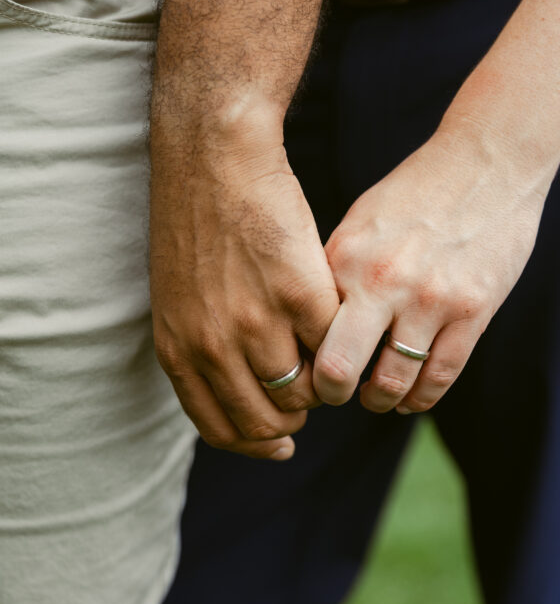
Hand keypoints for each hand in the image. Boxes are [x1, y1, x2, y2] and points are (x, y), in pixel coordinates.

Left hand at [149, 122, 338, 459]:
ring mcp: (258, 322)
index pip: (220, 428)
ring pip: (305, 389)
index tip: (282, 446)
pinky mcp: (299, 294)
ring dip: (321, 383)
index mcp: (181, 350)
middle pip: (267, 419)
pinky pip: (332, 343)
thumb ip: (197, 346)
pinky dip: (339, 342)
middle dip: (293, 418)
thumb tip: (230, 388)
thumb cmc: (194, 221)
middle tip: (310, 397)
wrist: (214, 158)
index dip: (255, 445)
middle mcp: (215, 346)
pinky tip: (338, 324)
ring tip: (326, 357)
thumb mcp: (177, 297)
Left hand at [313, 121, 551, 413]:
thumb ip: (336, 271)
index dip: (301, 360)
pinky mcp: (473, 312)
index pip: (307, 332)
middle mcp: (382, 282)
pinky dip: (420, 398)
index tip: (305, 369)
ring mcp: (430, 300)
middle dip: (331, 393)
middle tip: (334, 395)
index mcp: (346, 257)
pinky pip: (439, 377)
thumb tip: (309, 324)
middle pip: (338, 370)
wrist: (487, 161)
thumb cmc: (417, 192)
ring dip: (379, 400)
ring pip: (392, 383)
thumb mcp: (361, 222)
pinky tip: (410, 397)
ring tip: (375, 397)